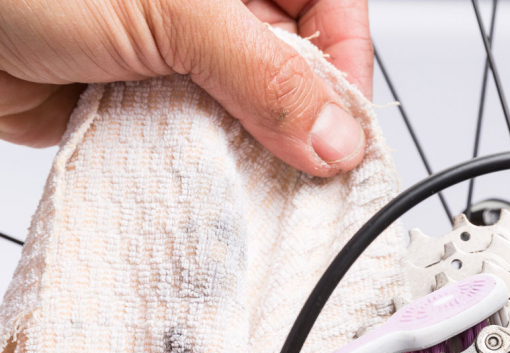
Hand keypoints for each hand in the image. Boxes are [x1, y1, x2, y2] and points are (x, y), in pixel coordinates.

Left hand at [0, 0, 370, 175]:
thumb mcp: (172, 10)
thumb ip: (263, 75)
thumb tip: (333, 135)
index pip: (333, 12)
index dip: (347, 69)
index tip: (344, 133)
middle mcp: (222, 8)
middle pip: (301, 71)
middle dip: (303, 122)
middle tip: (304, 168)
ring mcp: (189, 55)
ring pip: (256, 114)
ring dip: (254, 149)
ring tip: (252, 174)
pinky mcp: (156, 100)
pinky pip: (207, 140)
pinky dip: (209, 164)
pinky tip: (206, 173)